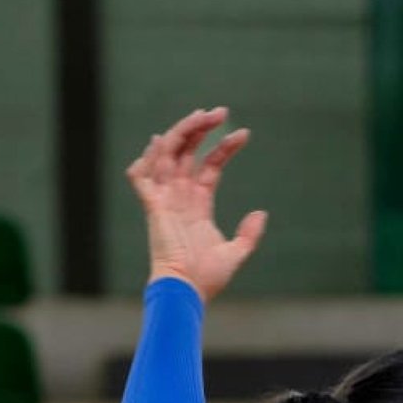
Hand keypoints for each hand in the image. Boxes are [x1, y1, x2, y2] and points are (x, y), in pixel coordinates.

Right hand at [127, 107, 266, 302]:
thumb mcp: (235, 253)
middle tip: (220, 111)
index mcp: (198, 203)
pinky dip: (148, 158)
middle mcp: (180, 195)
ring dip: (182, 132)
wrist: (186, 291)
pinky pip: (141, 176)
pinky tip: (161, 141)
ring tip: (203, 115)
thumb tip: (261, 213)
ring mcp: (164, 199)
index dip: (224, 147)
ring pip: (168, 154)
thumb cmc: (207, 278)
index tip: (244, 134)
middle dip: (201, 128)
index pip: (210, 164)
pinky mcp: (152, 207)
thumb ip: (248, 235)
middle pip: (187, 151)